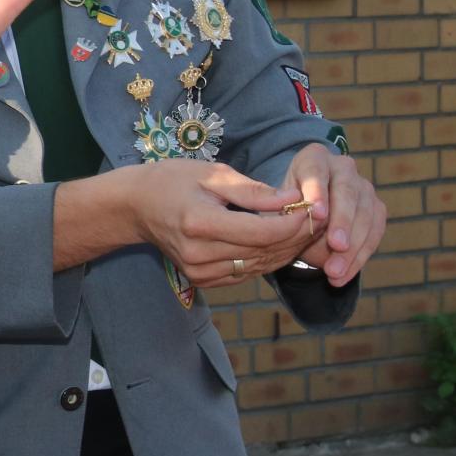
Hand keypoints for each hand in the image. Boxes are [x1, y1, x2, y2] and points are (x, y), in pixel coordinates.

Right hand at [118, 160, 319, 288]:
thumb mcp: (212, 174)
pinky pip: (248, 273)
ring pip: (260, 266)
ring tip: (307, 228)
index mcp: (200, 224)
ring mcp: (200, 273)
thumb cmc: (172, 180)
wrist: (136, 207)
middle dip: (297, 235)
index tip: (314, 206)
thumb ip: (253, 191)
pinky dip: (269, 258)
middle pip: (265, 252)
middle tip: (320, 217)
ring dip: (288, 249)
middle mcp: (199, 255)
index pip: (262, 232)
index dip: (294, 223)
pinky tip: (283, 241)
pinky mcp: (203, 281)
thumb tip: (293, 199)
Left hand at [285, 142, 385, 284]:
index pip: (315, 171)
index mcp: (313, 158)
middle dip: (343, 221)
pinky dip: (359, 256)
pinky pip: (374, 232)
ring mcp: (363, 186)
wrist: (306, 211)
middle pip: (347, 192)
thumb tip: (310, 225)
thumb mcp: (279, 207)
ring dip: (352, 247)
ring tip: (334, 272)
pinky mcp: (376, 207)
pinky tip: (344, 275)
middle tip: (336, 246)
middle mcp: (342, 167)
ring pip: (366, 214)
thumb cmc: (288, 206)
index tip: (317, 214)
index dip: (318, 191)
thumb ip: (289, 214)